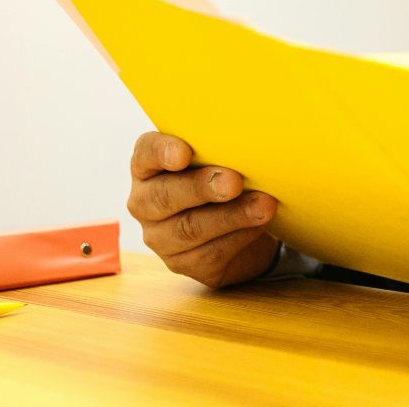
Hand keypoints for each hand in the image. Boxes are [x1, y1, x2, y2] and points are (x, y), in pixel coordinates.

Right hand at [127, 131, 281, 287]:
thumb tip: (247, 144)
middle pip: (165, 196)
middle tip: (234, 182)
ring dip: (231, 216)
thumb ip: (220, 150)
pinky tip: (258, 226)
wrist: (239, 224)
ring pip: (190, 229)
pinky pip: (209, 254)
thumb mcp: (218, 158)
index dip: (162, 152)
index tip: (184, 153)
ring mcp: (160, 237)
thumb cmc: (223, 177)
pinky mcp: (182, 264)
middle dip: (202, 188)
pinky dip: (238, 237)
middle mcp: (145, 203)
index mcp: (148, 167)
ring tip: (263, 206)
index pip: (145, 153)